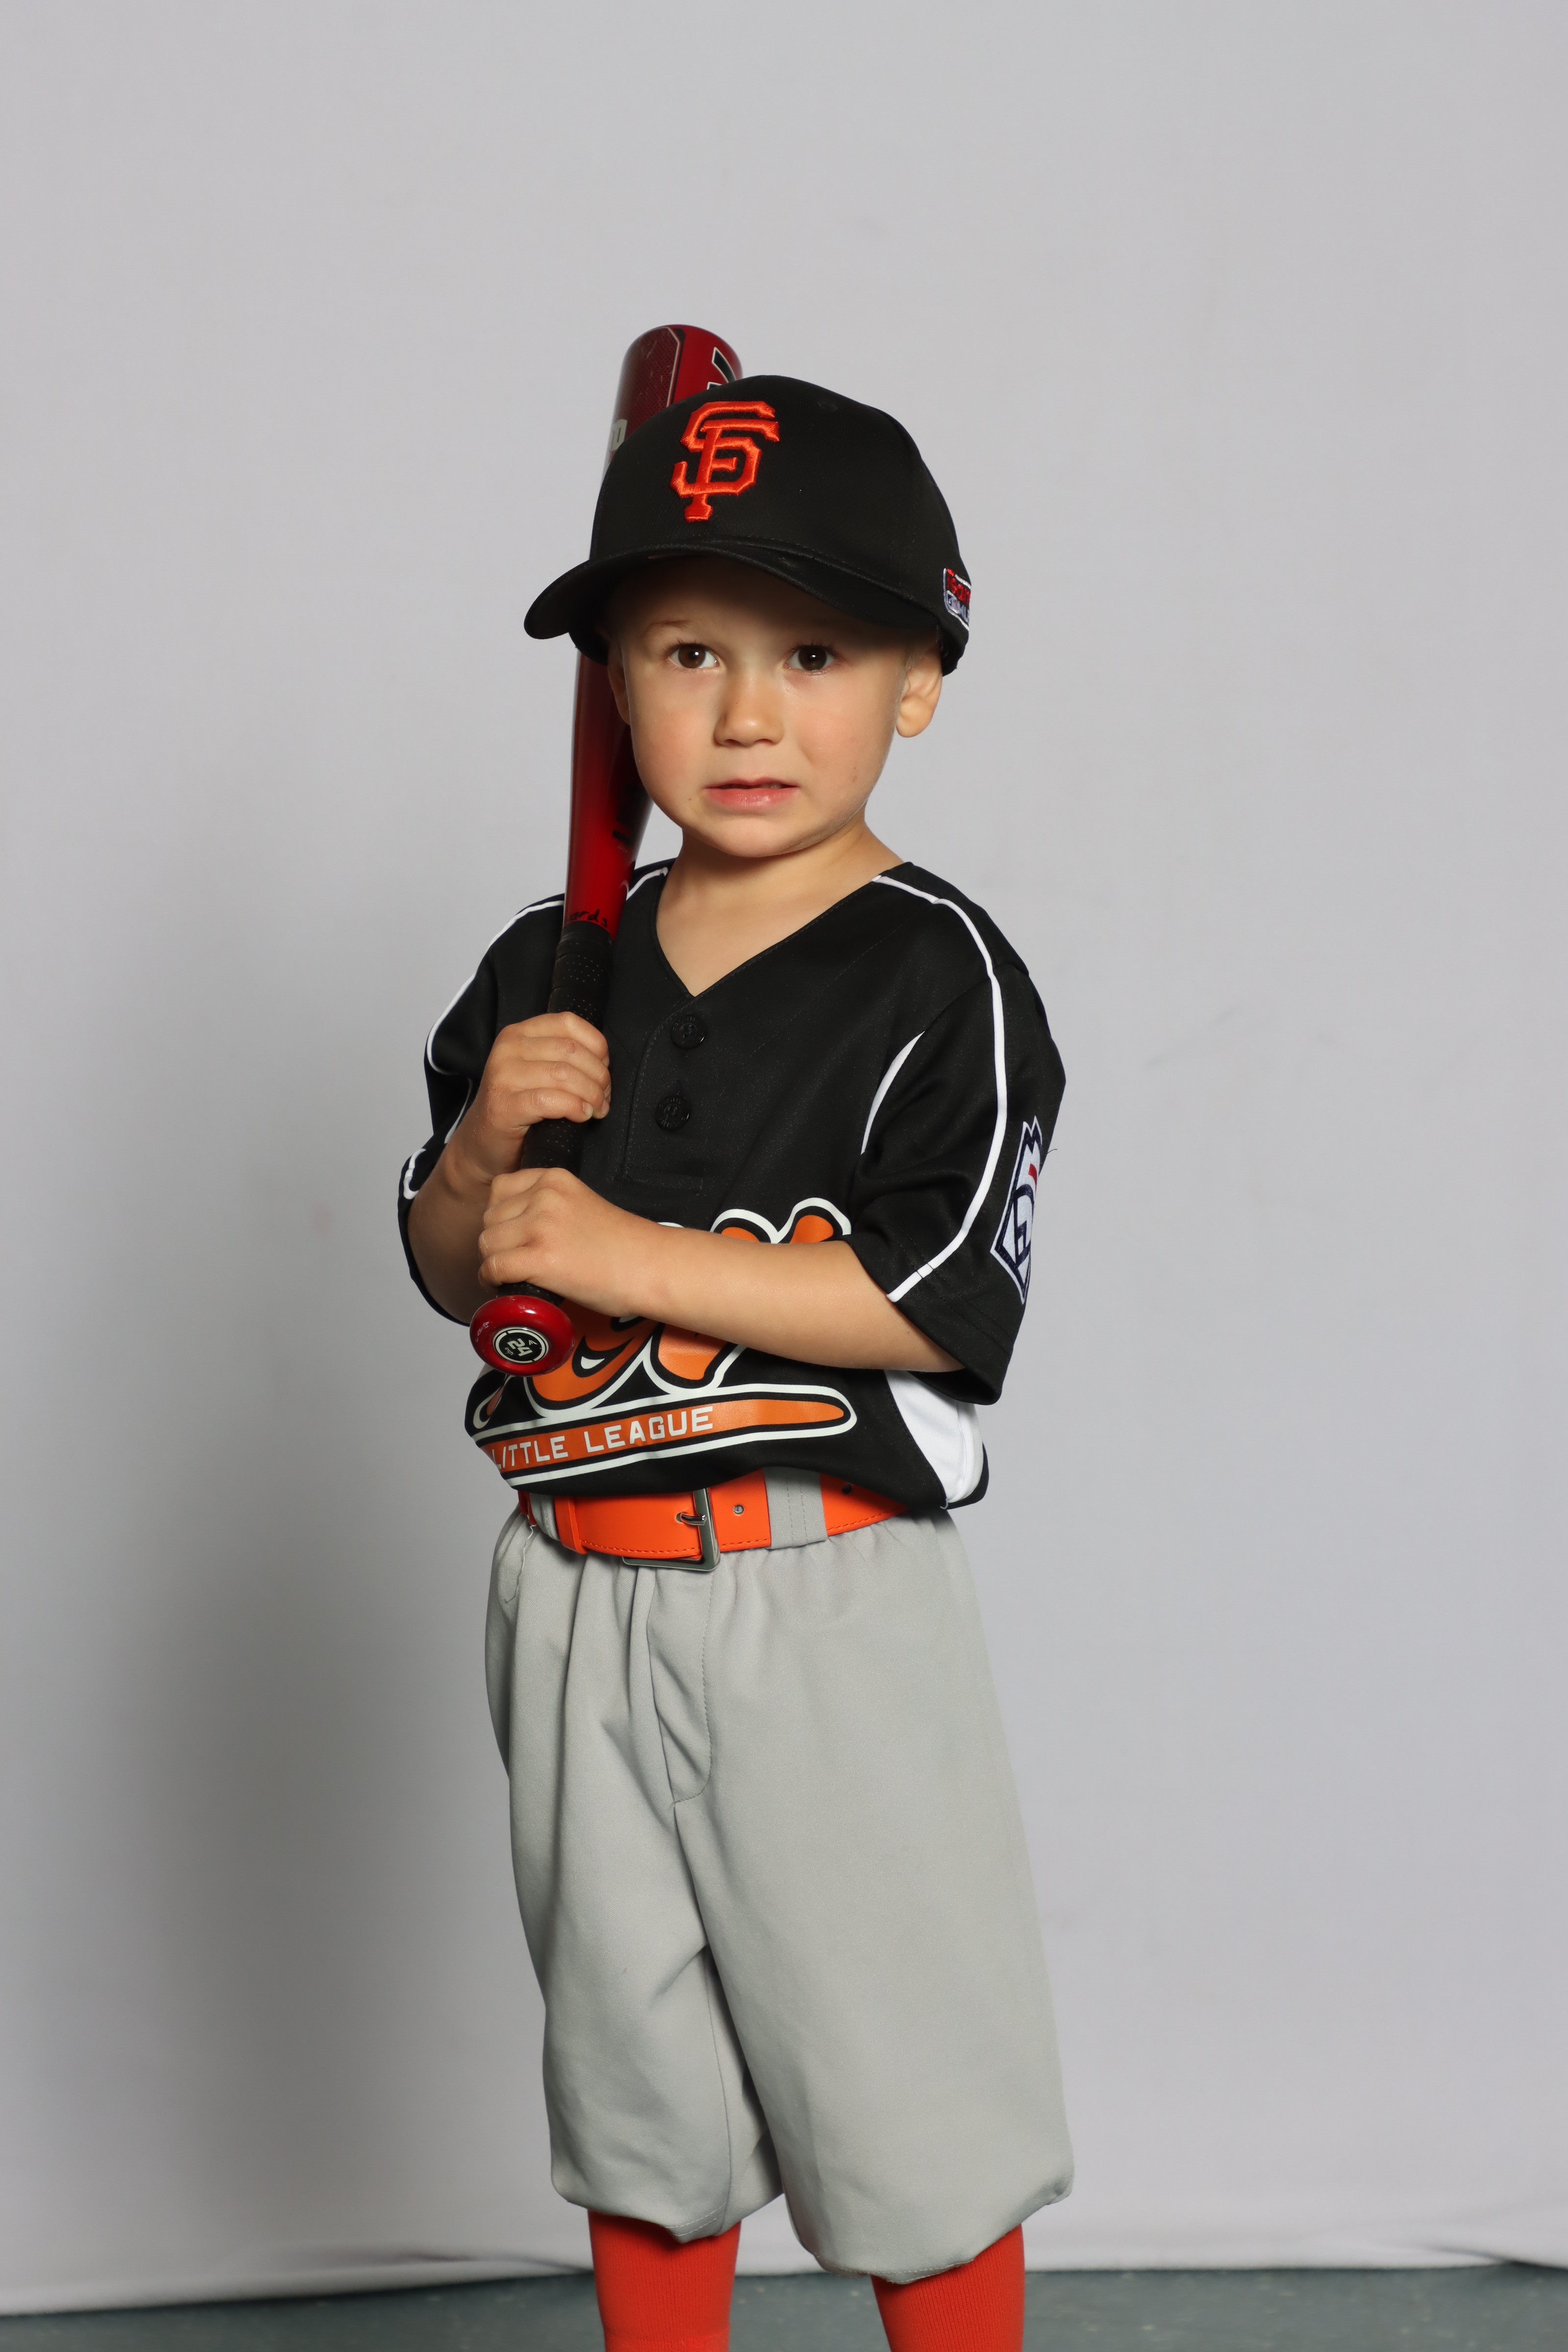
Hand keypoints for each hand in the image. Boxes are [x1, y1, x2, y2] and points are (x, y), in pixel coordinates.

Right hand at [444, 1013, 609, 1195]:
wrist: (483, 1143)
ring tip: (597, 1108)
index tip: (604, 1067)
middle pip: (571, 1051)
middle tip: (603, 1096)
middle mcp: (508, 1049)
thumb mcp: (537, 1070)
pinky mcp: (504, 1105)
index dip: (596, 1045)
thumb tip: (603, 1060)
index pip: (568, 1023)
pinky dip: (574, 1107)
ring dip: (591, 1094)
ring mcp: (503, 1076)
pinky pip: (550, 1100)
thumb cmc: (517, 1106)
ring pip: (564, 1074)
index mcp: (518, 1034)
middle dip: (598, 1075)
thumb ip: (562, 1056)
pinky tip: (581, 1115)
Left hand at [478, 1165, 664, 1316]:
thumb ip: (550, 1205)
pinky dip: (493, 1280)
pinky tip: (505, 1286)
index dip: (500, 1217)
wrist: (652, 1266)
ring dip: (493, 1262)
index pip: (500, 1189)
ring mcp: (542, 1226)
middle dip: (496, 1242)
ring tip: (510, 1275)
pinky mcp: (541, 1257)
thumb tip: (516, 1228)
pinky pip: (494, 1267)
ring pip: (487, 1243)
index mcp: (555, 1179)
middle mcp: (544, 1197)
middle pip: (490, 1218)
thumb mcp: (582, 1204)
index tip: (509, 1235)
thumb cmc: (625, 1245)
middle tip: (510, 1260)